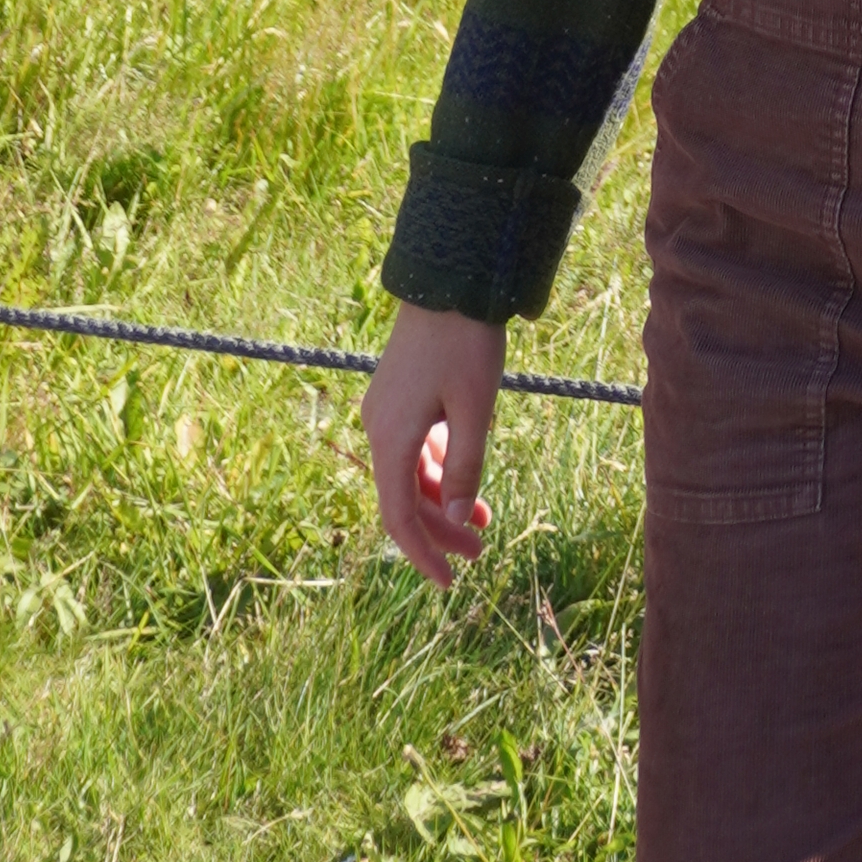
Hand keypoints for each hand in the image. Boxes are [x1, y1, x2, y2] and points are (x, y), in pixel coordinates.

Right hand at [365, 302, 504, 589]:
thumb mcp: (476, 409)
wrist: (450, 278)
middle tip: (477, 554)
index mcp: (392, 437)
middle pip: (405, 498)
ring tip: (482, 521)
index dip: (422, 554)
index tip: (448, 582)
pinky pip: (414, 447)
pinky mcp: (399, 395)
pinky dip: (438, 468)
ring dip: (442, 500)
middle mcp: (379, 428)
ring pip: (410, 474)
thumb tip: (455, 518)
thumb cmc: (466, 342)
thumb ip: (464, 466)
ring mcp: (387, 410)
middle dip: (439, 530)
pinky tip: (465, 477)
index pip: (398, 517)